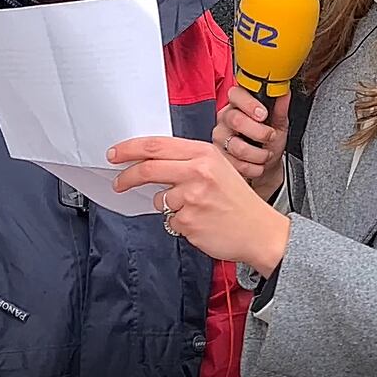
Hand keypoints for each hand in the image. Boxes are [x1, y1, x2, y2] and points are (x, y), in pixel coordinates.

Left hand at [109, 137, 288, 276]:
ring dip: (167, 205)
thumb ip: (187, 160)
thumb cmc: (238, 200)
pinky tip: (200, 222)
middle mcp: (197, 172)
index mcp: (203, 153)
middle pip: (147, 169)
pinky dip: (180, 223)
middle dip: (126, 177)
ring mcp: (192, 198)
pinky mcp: (189, 221)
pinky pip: (171, 221)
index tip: (115, 154)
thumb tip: (151, 160)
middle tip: (119, 183)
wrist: (260, 231)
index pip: (156, 146)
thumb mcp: (218, 167)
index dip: (129, 149)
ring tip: (193, 208)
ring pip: (159, 199)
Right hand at [213, 87, 289, 200]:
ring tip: (266, 154)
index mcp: (238, 104)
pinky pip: (236, 164)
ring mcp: (219, 138)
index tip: (263, 114)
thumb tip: (284, 94)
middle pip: (236, 120)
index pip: (236, 94)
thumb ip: (280, 109)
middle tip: (270, 136)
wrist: (266, 165)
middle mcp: (225, 118)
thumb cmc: (269, 141)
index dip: (249, 104)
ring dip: (260, 155)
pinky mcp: (219, 157)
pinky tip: (257, 164)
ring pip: (238, 147)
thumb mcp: (278, 124)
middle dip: (260, 133)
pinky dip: (253, 168)